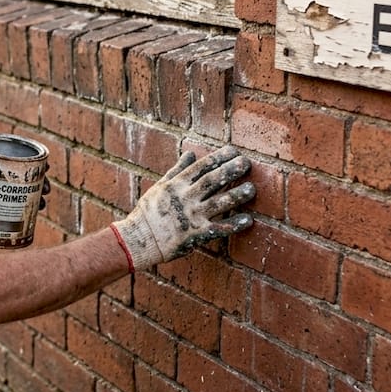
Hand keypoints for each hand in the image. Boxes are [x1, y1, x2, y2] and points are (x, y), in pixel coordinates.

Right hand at [111, 145, 255, 269]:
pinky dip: (234, 224)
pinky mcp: (195, 234)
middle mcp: (185, 198)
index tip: (234, 151)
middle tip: (246, 163)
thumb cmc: (148, 212)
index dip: (219, 158)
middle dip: (230, 171)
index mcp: (176, 185)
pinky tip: (248, 220)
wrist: (138, 240)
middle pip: (212, 181)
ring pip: (219, 203)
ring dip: (237, 195)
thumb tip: (190, 153)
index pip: (201, 167)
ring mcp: (191, 217)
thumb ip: (177, 170)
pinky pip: (219, 228)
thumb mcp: (159, 187)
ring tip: (252, 189)